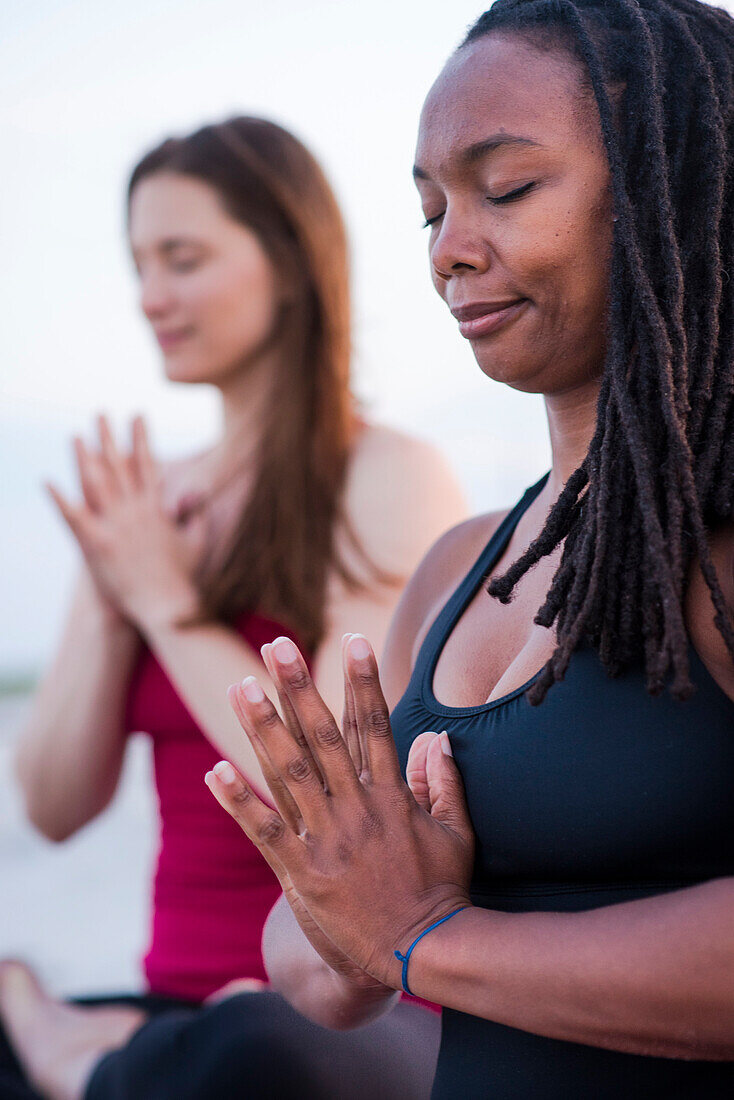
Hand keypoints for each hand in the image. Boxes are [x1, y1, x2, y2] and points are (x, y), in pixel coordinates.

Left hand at [47, 416, 203, 632]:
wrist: (169, 606)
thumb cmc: (184, 578)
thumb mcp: (197, 541)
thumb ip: (197, 515)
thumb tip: (196, 494)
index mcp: (157, 509)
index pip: (147, 465)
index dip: (140, 439)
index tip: (136, 416)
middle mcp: (135, 511)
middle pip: (118, 466)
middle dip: (109, 436)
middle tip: (100, 413)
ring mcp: (115, 527)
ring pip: (96, 483)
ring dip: (83, 457)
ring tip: (75, 435)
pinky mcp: (98, 545)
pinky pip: (74, 517)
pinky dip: (60, 500)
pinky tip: (47, 482)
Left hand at [205, 633, 473, 989]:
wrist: (420, 951)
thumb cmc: (442, 891)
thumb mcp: (456, 832)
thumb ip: (443, 781)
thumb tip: (438, 736)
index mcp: (392, 796)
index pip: (375, 725)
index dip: (364, 680)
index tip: (355, 639)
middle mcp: (357, 809)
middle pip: (323, 736)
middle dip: (300, 687)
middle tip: (278, 646)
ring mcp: (327, 840)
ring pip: (288, 773)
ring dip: (262, 728)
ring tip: (241, 687)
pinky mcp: (302, 873)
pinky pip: (263, 831)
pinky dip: (238, 801)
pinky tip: (214, 770)